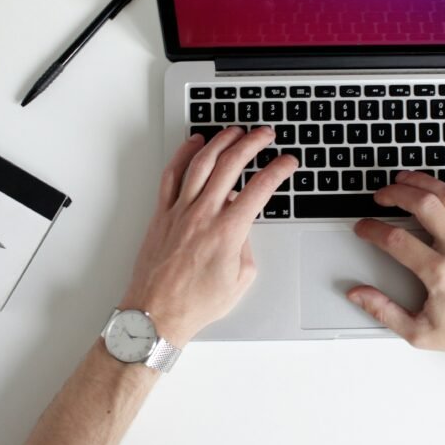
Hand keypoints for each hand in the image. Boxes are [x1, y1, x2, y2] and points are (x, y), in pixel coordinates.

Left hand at [119, 127, 297, 346]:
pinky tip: (194, 144)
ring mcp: (180, 211)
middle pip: (232, 164)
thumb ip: (247, 246)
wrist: (156, 314)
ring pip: (201, 163)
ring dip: (221, 141)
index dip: (279, 170)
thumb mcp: (240, 280)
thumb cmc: (195, 304)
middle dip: (253, 143)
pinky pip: (172, 175)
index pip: (260, 188)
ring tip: (235, 131)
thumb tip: (243, 226)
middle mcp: (204, 214)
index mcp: (228, 231)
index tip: (287, 162)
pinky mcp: (162, 214)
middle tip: (265, 134)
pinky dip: (183, 154)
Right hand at [347, 171, 444, 369]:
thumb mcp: (420, 333)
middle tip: (381, 197)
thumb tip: (358, 294)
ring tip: (407, 180)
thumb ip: (384, 311)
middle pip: (423, 205)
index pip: (395, 240)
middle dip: (395, 194)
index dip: (372, 229)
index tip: (364, 228)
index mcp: (440, 274)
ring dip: (425, 183)